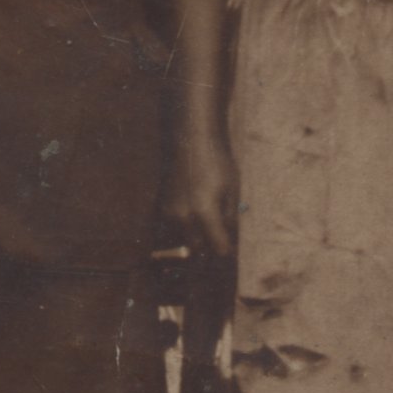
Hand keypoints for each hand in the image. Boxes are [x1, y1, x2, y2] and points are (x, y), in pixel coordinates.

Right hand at [163, 122, 237, 258]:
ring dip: (193, 239)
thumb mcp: (231, 190)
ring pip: (182, 239)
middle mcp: (184, 217)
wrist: (190, 141)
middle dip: (208, 248)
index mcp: (204, 212)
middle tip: (218, 240)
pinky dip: (183, 228)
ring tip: (204, 226)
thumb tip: (229, 238)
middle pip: (197, 249)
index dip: (226, 250)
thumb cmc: (217, 163)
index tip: (231, 251)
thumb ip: (229, 218)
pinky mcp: (161, 207)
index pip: (217, 247)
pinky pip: (172, 228)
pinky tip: (192, 216)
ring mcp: (170, 213)